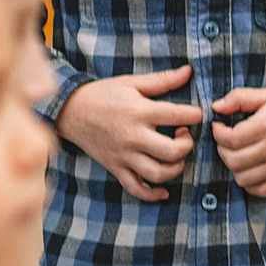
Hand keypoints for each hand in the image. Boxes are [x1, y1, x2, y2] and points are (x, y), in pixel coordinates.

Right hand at [58, 68, 200, 200]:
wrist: (68, 111)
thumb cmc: (103, 95)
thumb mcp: (131, 83)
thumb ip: (162, 80)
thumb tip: (188, 71)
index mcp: (139, 111)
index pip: (178, 116)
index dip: (196, 115)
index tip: (197, 114)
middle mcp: (133, 136)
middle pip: (172, 151)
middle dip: (188, 145)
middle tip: (184, 135)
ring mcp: (123, 155)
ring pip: (157, 173)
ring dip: (176, 168)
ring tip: (176, 156)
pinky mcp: (115, 167)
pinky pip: (135, 188)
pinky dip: (153, 194)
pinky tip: (164, 190)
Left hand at [210, 87, 265, 196]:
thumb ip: (240, 97)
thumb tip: (216, 108)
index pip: (231, 139)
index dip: (218, 133)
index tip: (219, 126)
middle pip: (233, 160)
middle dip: (222, 149)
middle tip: (227, 139)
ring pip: (242, 178)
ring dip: (233, 167)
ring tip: (237, 152)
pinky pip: (260, 189)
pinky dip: (249, 183)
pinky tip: (249, 168)